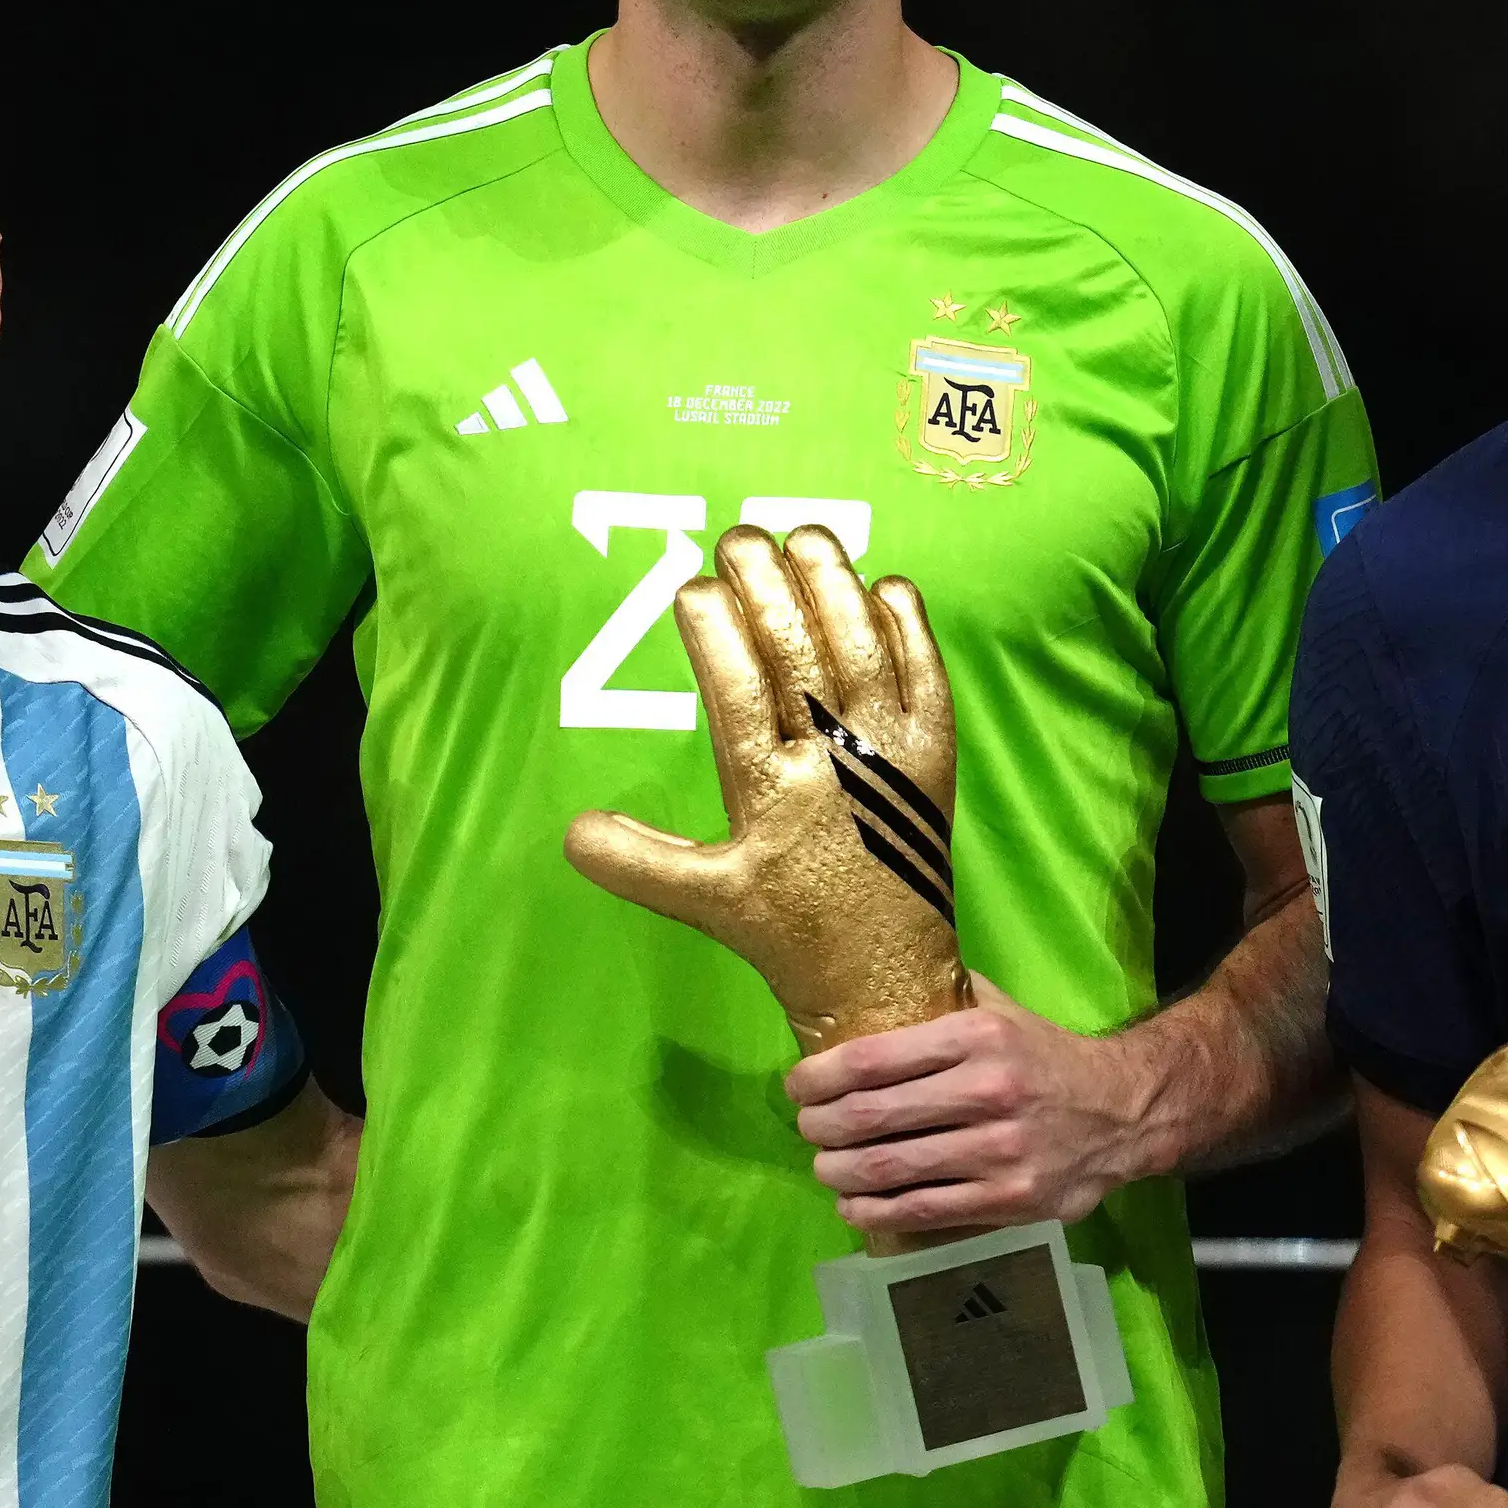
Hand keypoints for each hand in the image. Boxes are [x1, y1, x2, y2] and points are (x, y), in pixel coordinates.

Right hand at [565, 524, 966, 1048]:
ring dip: (834, 586)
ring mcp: (893, 754)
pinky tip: (884, 583)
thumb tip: (570, 830)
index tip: (689, 588)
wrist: (887, 973)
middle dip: (768, 587)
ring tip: (804, 534)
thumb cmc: (790, 930)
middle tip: (737, 537)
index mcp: (773, 794)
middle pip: (800, 655)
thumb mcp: (704, 901)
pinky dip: (909, 626)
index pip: (739, 695)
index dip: (714, 635)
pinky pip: (927, 675)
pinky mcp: (936, 755)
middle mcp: (836, 764)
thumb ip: (637, 862)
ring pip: (863, 650)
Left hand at [788, 974, 1161, 1236]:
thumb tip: (870, 972)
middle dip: (820, 1126)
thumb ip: (941, 994)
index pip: (873, 1060)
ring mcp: (999, 1152)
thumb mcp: (999, 1010)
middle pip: (870, 1117)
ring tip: (824, 1165)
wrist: (1123, 1112)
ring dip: (839, 1171)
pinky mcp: (1008, 1201)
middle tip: (807, 1128)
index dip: (819, 1077)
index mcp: (977, 1037)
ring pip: (890, 1169)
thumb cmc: (1045, 1056)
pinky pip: (922, 1211)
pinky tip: (854, 1204)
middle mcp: (987, 1092)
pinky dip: (875, 1212)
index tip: (798, 1085)